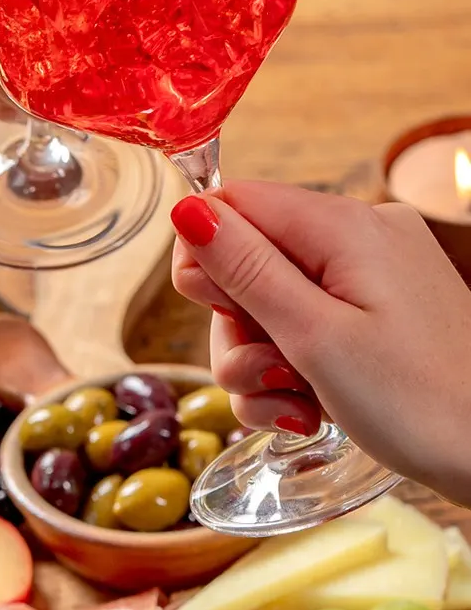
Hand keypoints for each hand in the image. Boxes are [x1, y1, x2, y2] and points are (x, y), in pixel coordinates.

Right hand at [170, 182, 470, 503]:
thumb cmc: (423, 405)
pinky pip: (310, 319)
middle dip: (236, 324)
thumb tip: (186, 207)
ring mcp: (373, 272)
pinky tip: (310, 408)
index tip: (213, 312)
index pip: (232, 201)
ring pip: (272, 297)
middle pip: (247, 256)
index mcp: (341, 225)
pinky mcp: (382, 309)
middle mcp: (358, 234)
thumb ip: (244, 268)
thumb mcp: (315, 338)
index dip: (203, 252)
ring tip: (294, 406)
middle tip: (266, 376)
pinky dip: (296, 364)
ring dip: (262, 358)